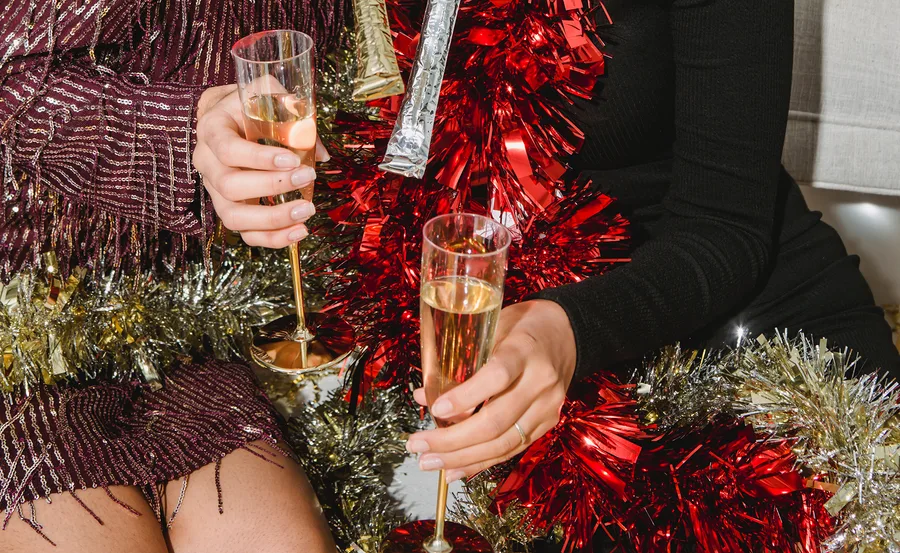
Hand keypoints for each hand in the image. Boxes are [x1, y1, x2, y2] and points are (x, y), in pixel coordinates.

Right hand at [193, 84, 329, 247]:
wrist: (226, 117)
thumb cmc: (249, 105)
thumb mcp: (267, 93)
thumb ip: (292, 111)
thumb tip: (318, 153)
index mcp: (212, 130)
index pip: (228, 149)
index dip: (259, 158)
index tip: (293, 159)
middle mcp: (207, 162)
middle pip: (230, 185)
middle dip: (272, 186)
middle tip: (307, 177)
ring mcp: (215, 190)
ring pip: (234, 217)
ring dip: (273, 219)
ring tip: (306, 211)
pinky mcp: (230, 209)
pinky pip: (246, 233)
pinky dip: (273, 238)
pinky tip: (299, 231)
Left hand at [406, 300, 576, 482]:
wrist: (568, 333)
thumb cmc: (522, 326)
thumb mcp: (492, 328)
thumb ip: (461, 361)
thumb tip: (422, 395)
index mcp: (525, 350)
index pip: (496, 377)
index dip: (465, 396)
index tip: (435, 408)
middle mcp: (540, 382)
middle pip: (496, 421)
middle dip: (452, 440)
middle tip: (417, 445)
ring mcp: (547, 407)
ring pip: (503, 443)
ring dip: (462, 458)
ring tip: (428, 462)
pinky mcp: (547, 423)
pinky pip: (512, 449)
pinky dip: (481, 462)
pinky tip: (455, 470)